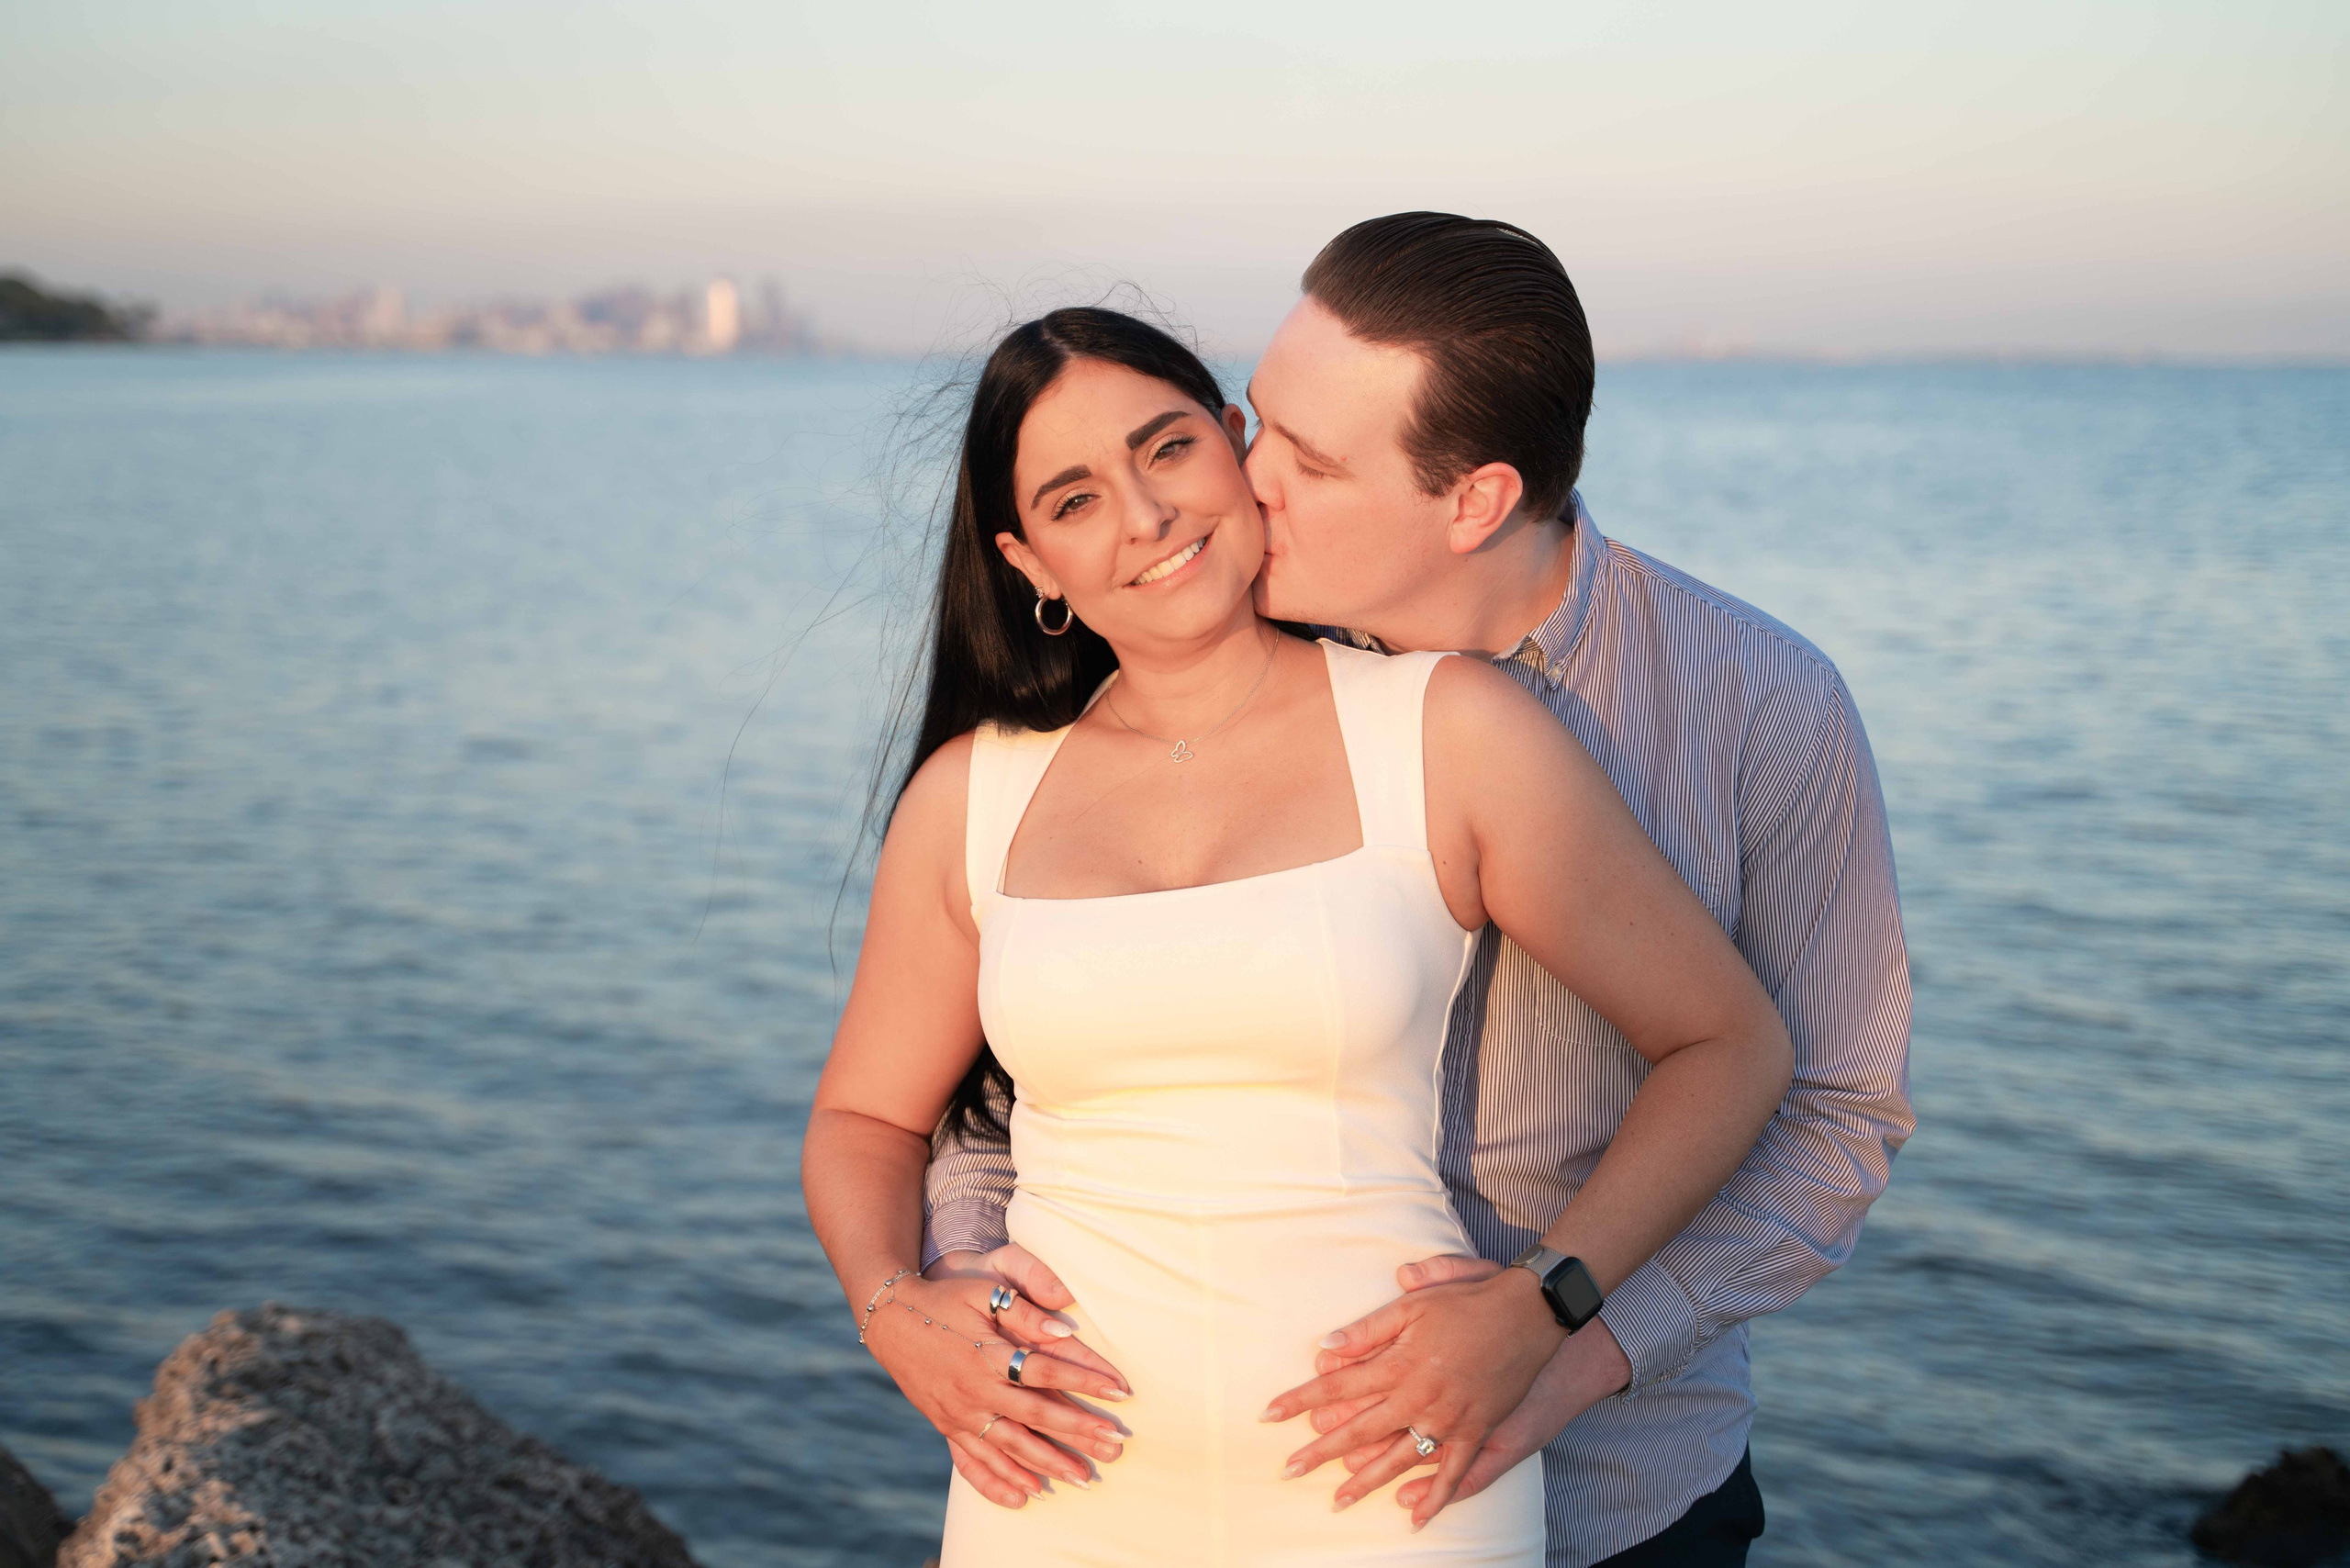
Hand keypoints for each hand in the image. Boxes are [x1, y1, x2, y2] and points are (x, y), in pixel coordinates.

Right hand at [859, 1258, 1129, 1508]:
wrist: (891, 1318)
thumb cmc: (946, 1299)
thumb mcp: (983, 1290)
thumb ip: (1024, 1309)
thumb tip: (1064, 1328)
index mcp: (988, 1353)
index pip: (1046, 1371)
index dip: (1085, 1381)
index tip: (1120, 1390)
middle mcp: (975, 1389)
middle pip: (1036, 1416)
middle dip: (1079, 1432)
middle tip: (1116, 1444)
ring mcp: (959, 1413)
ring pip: (1010, 1446)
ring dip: (1048, 1463)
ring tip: (1084, 1477)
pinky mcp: (946, 1426)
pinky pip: (974, 1462)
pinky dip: (1000, 1481)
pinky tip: (1025, 1495)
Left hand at [1261, 1256, 1564, 1528]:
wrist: (1528, 1315)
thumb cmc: (1468, 1303)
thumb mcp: (1413, 1305)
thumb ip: (1368, 1329)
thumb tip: (1326, 1347)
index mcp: (1399, 1364)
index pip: (1338, 1386)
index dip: (1300, 1400)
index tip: (1269, 1414)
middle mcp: (1419, 1397)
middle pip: (1359, 1430)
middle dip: (1320, 1451)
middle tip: (1288, 1470)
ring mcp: (1448, 1420)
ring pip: (1398, 1460)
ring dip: (1365, 1483)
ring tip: (1337, 1502)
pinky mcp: (1476, 1431)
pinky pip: (1453, 1474)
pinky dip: (1434, 1499)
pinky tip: (1413, 1519)